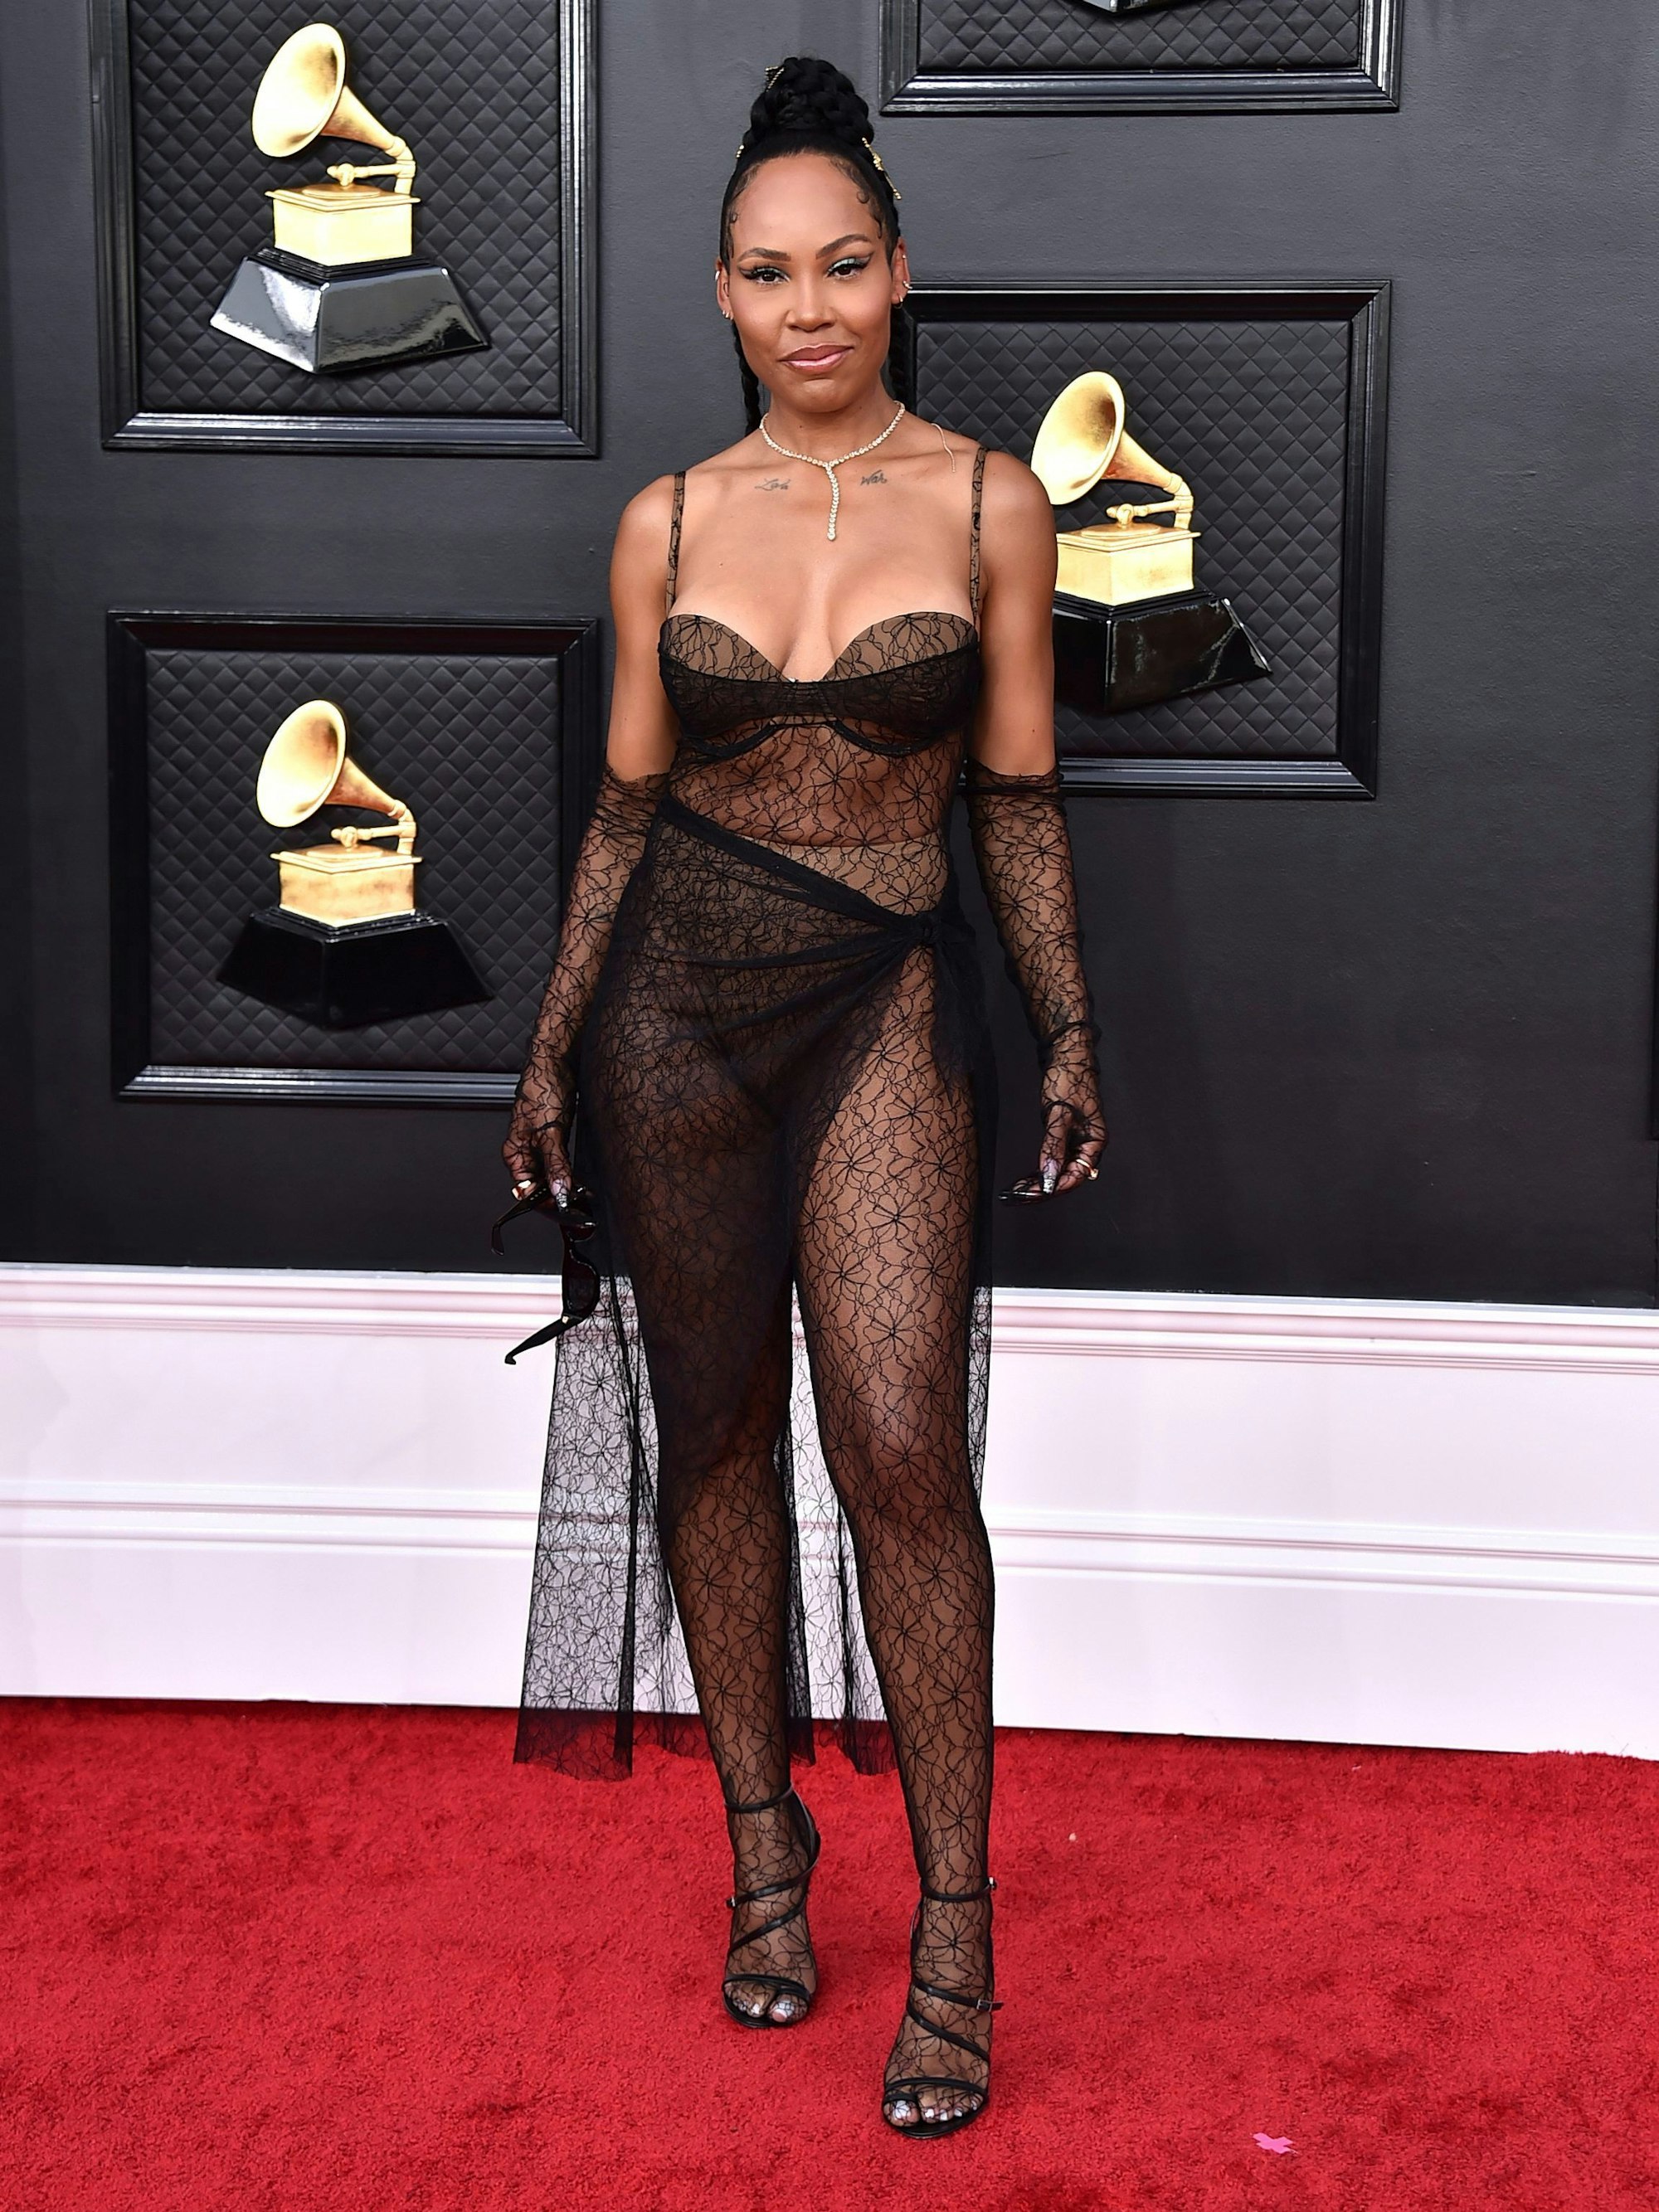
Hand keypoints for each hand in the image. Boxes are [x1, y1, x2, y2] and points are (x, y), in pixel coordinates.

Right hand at [501, 1075, 574, 1206]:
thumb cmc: (542, 1088)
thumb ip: (555, 1164)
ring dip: (566, 1183)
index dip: (544, 1202)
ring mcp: (541, 1143)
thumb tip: (559, 1191)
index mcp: (515, 1152)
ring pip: (553, 1172)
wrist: (556, 1061)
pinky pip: (562, 1160)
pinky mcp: (556, 1135)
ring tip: (584, 1194)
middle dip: (557, 1194)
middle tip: (578, 1205)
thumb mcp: (550, 1133)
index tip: (563, 1209)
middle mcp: (526, 1150)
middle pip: (540, 1183)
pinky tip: (583, 1177)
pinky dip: (571, 1170)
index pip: (526, 1189)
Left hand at [1004, 1030, 1106, 1200]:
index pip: (1074, 1176)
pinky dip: (1039, 1171)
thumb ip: (1054, 1146)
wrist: (1067, 1056)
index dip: (1052, 1187)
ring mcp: (1077, 1143)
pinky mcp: (1065, 1138)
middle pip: (1066, 1178)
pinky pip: (1054, 1161)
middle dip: (1042, 1190)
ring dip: (1039, 1183)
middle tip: (1016, 1197)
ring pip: (1058, 1172)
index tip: (1031, 1194)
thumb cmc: (1068, 1080)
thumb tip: (1048, 1176)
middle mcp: (1088, 1146)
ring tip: (1016, 1191)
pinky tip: (1024, 1179)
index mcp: (1094, 1142)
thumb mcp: (1059, 1114)